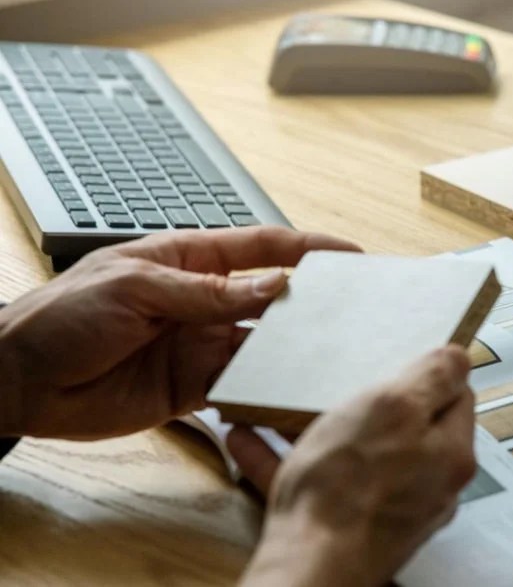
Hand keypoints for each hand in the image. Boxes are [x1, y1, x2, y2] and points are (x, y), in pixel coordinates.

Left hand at [0, 227, 360, 439]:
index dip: (310, 250)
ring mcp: (202, 344)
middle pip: (274, 298)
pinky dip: (264, 387)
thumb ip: (206, 293)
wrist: (16, 380)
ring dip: (293, 349)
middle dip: (314, 302)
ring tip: (327, 352)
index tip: (351, 256)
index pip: (264, 248)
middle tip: (355, 309)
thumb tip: (272, 287)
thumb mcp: (134, 289)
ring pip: (264, 344)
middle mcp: (204, 301)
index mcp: (190, 260)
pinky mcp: (194, 387)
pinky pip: (242, 384)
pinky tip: (283, 388)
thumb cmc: (59, 317)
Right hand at [230, 345, 476, 586]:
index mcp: (451, 453)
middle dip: (369, 402)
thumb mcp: (395, 407)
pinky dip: (286, 458)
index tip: (399, 357)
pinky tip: (247, 440)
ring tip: (280, 404)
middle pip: (407, 427)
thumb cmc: (350, 487)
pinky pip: (319, 483)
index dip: (427, 373)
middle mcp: (429, 485)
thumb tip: (459, 356)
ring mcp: (389, 510)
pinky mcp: (347, 527)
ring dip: (317, 427)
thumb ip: (433, 378)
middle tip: (339, 380)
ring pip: (356, 455)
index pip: (455, 397)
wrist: (308, 567)